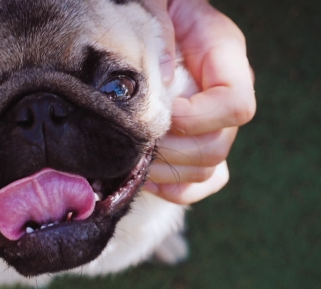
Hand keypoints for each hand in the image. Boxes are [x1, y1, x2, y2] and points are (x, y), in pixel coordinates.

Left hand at [142, 0, 255, 203]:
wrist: (149, 15)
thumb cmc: (147, 5)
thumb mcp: (151, 4)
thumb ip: (160, 33)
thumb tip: (162, 85)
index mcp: (223, 55)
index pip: (235, 105)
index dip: (198, 118)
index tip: (162, 114)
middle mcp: (224, 92)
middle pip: (219, 145)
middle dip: (173, 150)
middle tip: (137, 141)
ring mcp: (213, 120)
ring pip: (209, 168)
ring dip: (168, 171)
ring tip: (134, 159)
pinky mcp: (196, 140)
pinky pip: (202, 181)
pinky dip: (176, 188)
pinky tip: (148, 177)